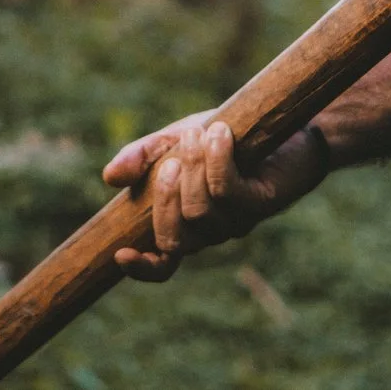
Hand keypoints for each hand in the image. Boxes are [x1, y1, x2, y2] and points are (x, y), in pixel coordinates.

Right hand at [101, 111, 331, 281]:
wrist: (281, 121)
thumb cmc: (225, 136)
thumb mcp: (175, 140)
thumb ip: (143, 157)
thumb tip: (109, 177)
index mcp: (186, 223)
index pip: (163, 264)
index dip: (142, 268)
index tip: (120, 254)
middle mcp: (211, 231)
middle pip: (176, 240)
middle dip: (165, 200)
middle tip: (170, 163)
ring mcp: (237, 220)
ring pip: (201, 211)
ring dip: (193, 167)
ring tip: (201, 132)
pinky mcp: (261, 202)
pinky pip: (228, 190)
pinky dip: (217, 160)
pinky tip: (219, 133)